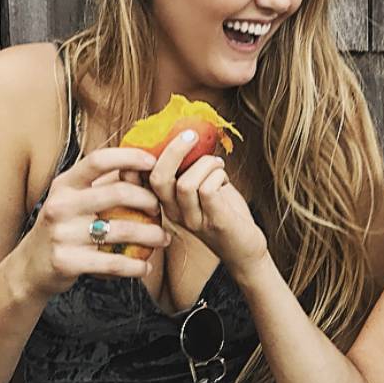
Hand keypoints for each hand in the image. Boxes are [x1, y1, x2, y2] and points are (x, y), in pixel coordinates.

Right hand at [19, 147, 170, 297]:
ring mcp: (62, 234)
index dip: (129, 157)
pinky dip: (135, 266)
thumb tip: (144, 164)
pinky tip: (145, 267)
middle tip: (160, 208)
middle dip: (148, 199)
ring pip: (122, 230)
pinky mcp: (66, 261)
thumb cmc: (63, 226)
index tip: (153, 162)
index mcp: (64, 184)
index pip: (98, 161)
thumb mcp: (73, 199)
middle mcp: (61, 205)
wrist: (28, 268)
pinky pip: (112, 263)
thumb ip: (103, 183)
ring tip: (163, 239)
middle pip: (117, 193)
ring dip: (151, 235)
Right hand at [148, 131, 268, 276]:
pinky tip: (224, 179)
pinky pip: (207, 190)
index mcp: (165, 202)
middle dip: (174, 150)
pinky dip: (218, 175)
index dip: (142, 157)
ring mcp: (192, 220)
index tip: (164, 136)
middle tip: (191, 135)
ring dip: (206, 164)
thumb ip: (190, 168)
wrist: (244, 249)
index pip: (139, 181)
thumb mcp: (200, 187)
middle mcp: (173, 213)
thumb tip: (188, 134)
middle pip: (158, 178)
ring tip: (217, 165)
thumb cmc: (223, 211)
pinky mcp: (214, 222)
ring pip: (185, 183)